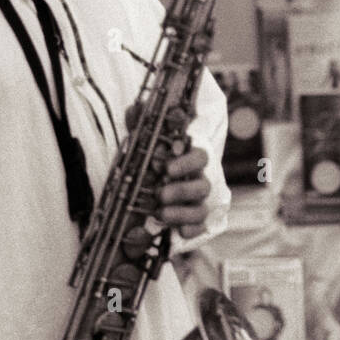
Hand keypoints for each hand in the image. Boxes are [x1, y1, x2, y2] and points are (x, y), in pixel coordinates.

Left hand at [125, 102, 212, 238]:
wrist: (149, 186)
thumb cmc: (150, 160)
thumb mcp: (141, 141)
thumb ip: (140, 123)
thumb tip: (137, 107)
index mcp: (189, 159)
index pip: (200, 157)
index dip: (186, 163)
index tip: (166, 168)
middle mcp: (197, 180)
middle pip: (203, 185)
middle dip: (182, 190)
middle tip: (159, 194)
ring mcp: (197, 202)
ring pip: (201, 208)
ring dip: (182, 212)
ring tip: (160, 213)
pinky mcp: (193, 222)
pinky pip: (200, 228)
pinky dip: (191, 230)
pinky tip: (177, 232)